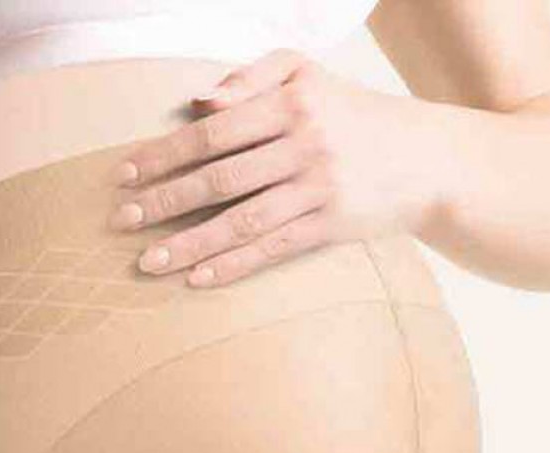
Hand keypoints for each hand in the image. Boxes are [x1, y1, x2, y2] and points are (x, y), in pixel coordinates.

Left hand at [109, 49, 448, 287]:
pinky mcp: (331, 224)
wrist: (427, 158)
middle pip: (219, 175)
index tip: (125, 174)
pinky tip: (199, 278)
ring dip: (190, 244)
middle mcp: (303, 142)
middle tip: (122, 221)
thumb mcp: (310, 76)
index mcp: (290, 102)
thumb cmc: (355, 117)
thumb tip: (201, 102)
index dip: (164, 153)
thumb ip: (254, 77)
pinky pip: (272, 248)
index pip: (214, 130)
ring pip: (241, 218)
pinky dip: (234, 264)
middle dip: (165, 200)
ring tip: (149, 264)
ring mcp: (318, 187)